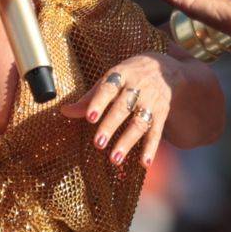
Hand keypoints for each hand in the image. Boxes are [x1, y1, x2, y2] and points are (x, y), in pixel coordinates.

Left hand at [61, 50, 187, 166]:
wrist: (165, 69)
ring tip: (114, 159)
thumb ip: (90, 98)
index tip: (90, 118)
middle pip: (123, 108)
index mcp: (121, 76)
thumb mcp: (111, 79)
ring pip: (139, 123)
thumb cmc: (130, 77)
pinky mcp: (162, 114)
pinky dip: (151, 148)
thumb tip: (65, 111)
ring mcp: (151, 102)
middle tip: (98, 143)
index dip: (99, 103)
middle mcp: (138, 88)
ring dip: (127, 142)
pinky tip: (144, 163)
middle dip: (110, 126)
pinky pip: (157, 132)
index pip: (108, 88)